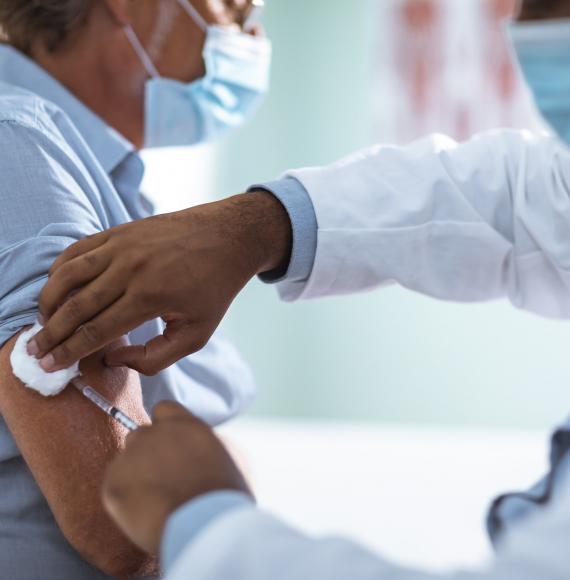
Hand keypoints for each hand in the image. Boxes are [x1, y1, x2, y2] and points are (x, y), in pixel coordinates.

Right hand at [31, 191, 290, 374]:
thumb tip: (112, 358)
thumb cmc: (214, 288)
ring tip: (42, 322)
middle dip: (51, 333)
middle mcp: (129, 269)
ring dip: (48, 301)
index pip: (95, 331)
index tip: (50, 366)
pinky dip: (60, 269)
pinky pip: (78, 249)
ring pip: (68, 275)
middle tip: (34, 351)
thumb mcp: (197, 333)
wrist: (229, 237)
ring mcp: (122, 245)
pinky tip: (56, 286)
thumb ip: (156, 356)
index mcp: (149, 297)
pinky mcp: (120, 230)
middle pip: (75, 306)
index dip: (68, 352)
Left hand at [102, 401, 251, 554]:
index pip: (164, 409)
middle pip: (140, 434)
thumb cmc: (226, 496)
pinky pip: (114, 486)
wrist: (205, 526)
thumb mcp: (233, 459)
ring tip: (153, 501)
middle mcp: (155, 433)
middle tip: (161, 478)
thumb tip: (204, 447)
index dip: (165, 427)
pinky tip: (144, 513)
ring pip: (126, 461)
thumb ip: (211, 445)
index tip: (170, 446)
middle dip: (147, 452)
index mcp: (185, 424)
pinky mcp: (113, 483)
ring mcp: (131, 456)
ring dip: (135, 475)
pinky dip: (124, 499)